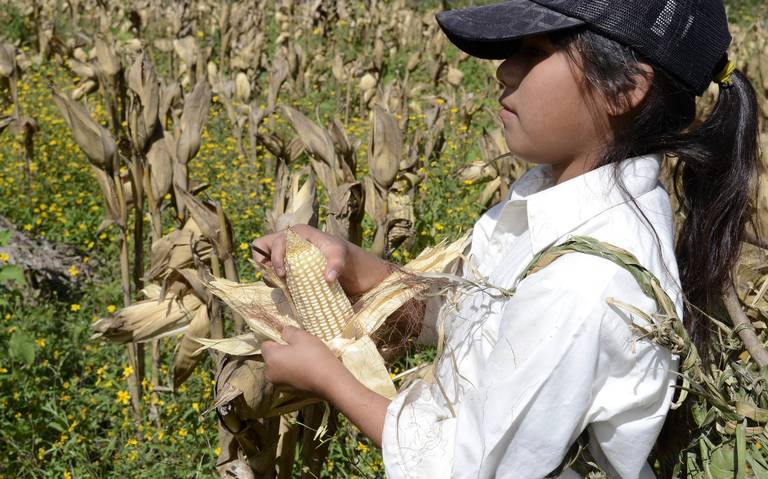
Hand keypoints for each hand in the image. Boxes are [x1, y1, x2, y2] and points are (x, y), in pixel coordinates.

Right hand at [251, 224, 391, 295]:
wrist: (355, 269)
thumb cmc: (347, 257)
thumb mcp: (342, 256)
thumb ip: (336, 263)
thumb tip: (328, 277)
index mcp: (297, 232)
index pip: (269, 242)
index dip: (272, 258)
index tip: (283, 273)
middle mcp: (289, 240)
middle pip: (262, 249)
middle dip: (267, 266)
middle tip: (282, 279)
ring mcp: (288, 254)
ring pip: (266, 262)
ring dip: (271, 274)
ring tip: (285, 283)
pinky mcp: (291, 266)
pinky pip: (275, 272)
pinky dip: (277, 280)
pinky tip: (289, 287)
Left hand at [262, 326, 390, 447]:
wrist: (330, 381)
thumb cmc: (314, 356)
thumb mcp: (301, 336)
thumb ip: (288, 331)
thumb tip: (283, 332)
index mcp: (270, 358)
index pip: (266, 344)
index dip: (278, 339)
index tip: (292, 340)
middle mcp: (270, 373)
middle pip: (272, 357)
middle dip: (283, 352)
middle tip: (301, 349)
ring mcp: (279, 384)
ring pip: (281, 367)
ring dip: (289, 362)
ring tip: (306, 360)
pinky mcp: (289, 391)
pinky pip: (288, 376)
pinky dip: (295, 372)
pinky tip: (308, 370)